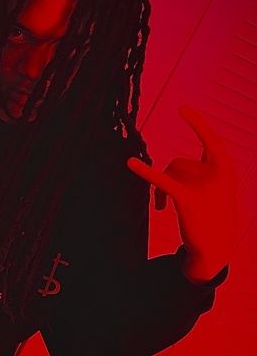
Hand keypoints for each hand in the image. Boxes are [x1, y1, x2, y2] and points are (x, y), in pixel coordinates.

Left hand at [127, 105, 236, 283]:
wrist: (215, 247)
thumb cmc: (211, 216)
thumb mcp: (211, 190)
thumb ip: (194, 172)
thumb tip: (169, 168)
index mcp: (225, 169)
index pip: (210, 139)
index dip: (197, 123)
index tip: (182, 108)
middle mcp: (217, 174)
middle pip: (177, 163)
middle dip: (167, 177)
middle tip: (162, 200)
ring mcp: (204, 186)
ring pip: (168, 173)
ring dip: (158, 189)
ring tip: (159, 207)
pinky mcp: (187, 200)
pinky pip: (163, 181)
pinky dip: (145, 172)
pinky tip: (129, 163)